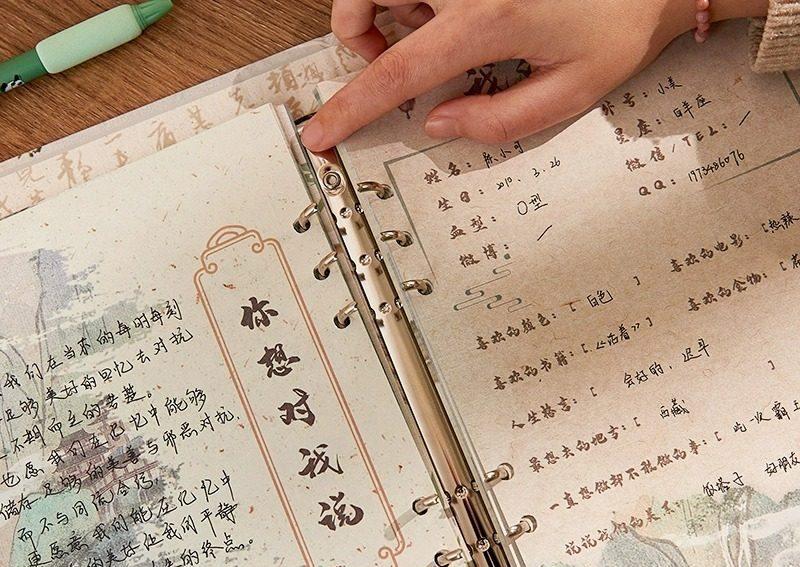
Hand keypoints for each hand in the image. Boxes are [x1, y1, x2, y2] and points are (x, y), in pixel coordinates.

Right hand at [301, 0, 767, 149]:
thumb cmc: (623, 22)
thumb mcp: (569, 92)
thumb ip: (496, 121)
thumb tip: (438, 122)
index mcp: (487, 17)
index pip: (396, 70)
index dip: (351, 107)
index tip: (322, 132)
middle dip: (357, 29)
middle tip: (386, 55)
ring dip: (387, 2)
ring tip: (431, 24)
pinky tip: (446, 3)